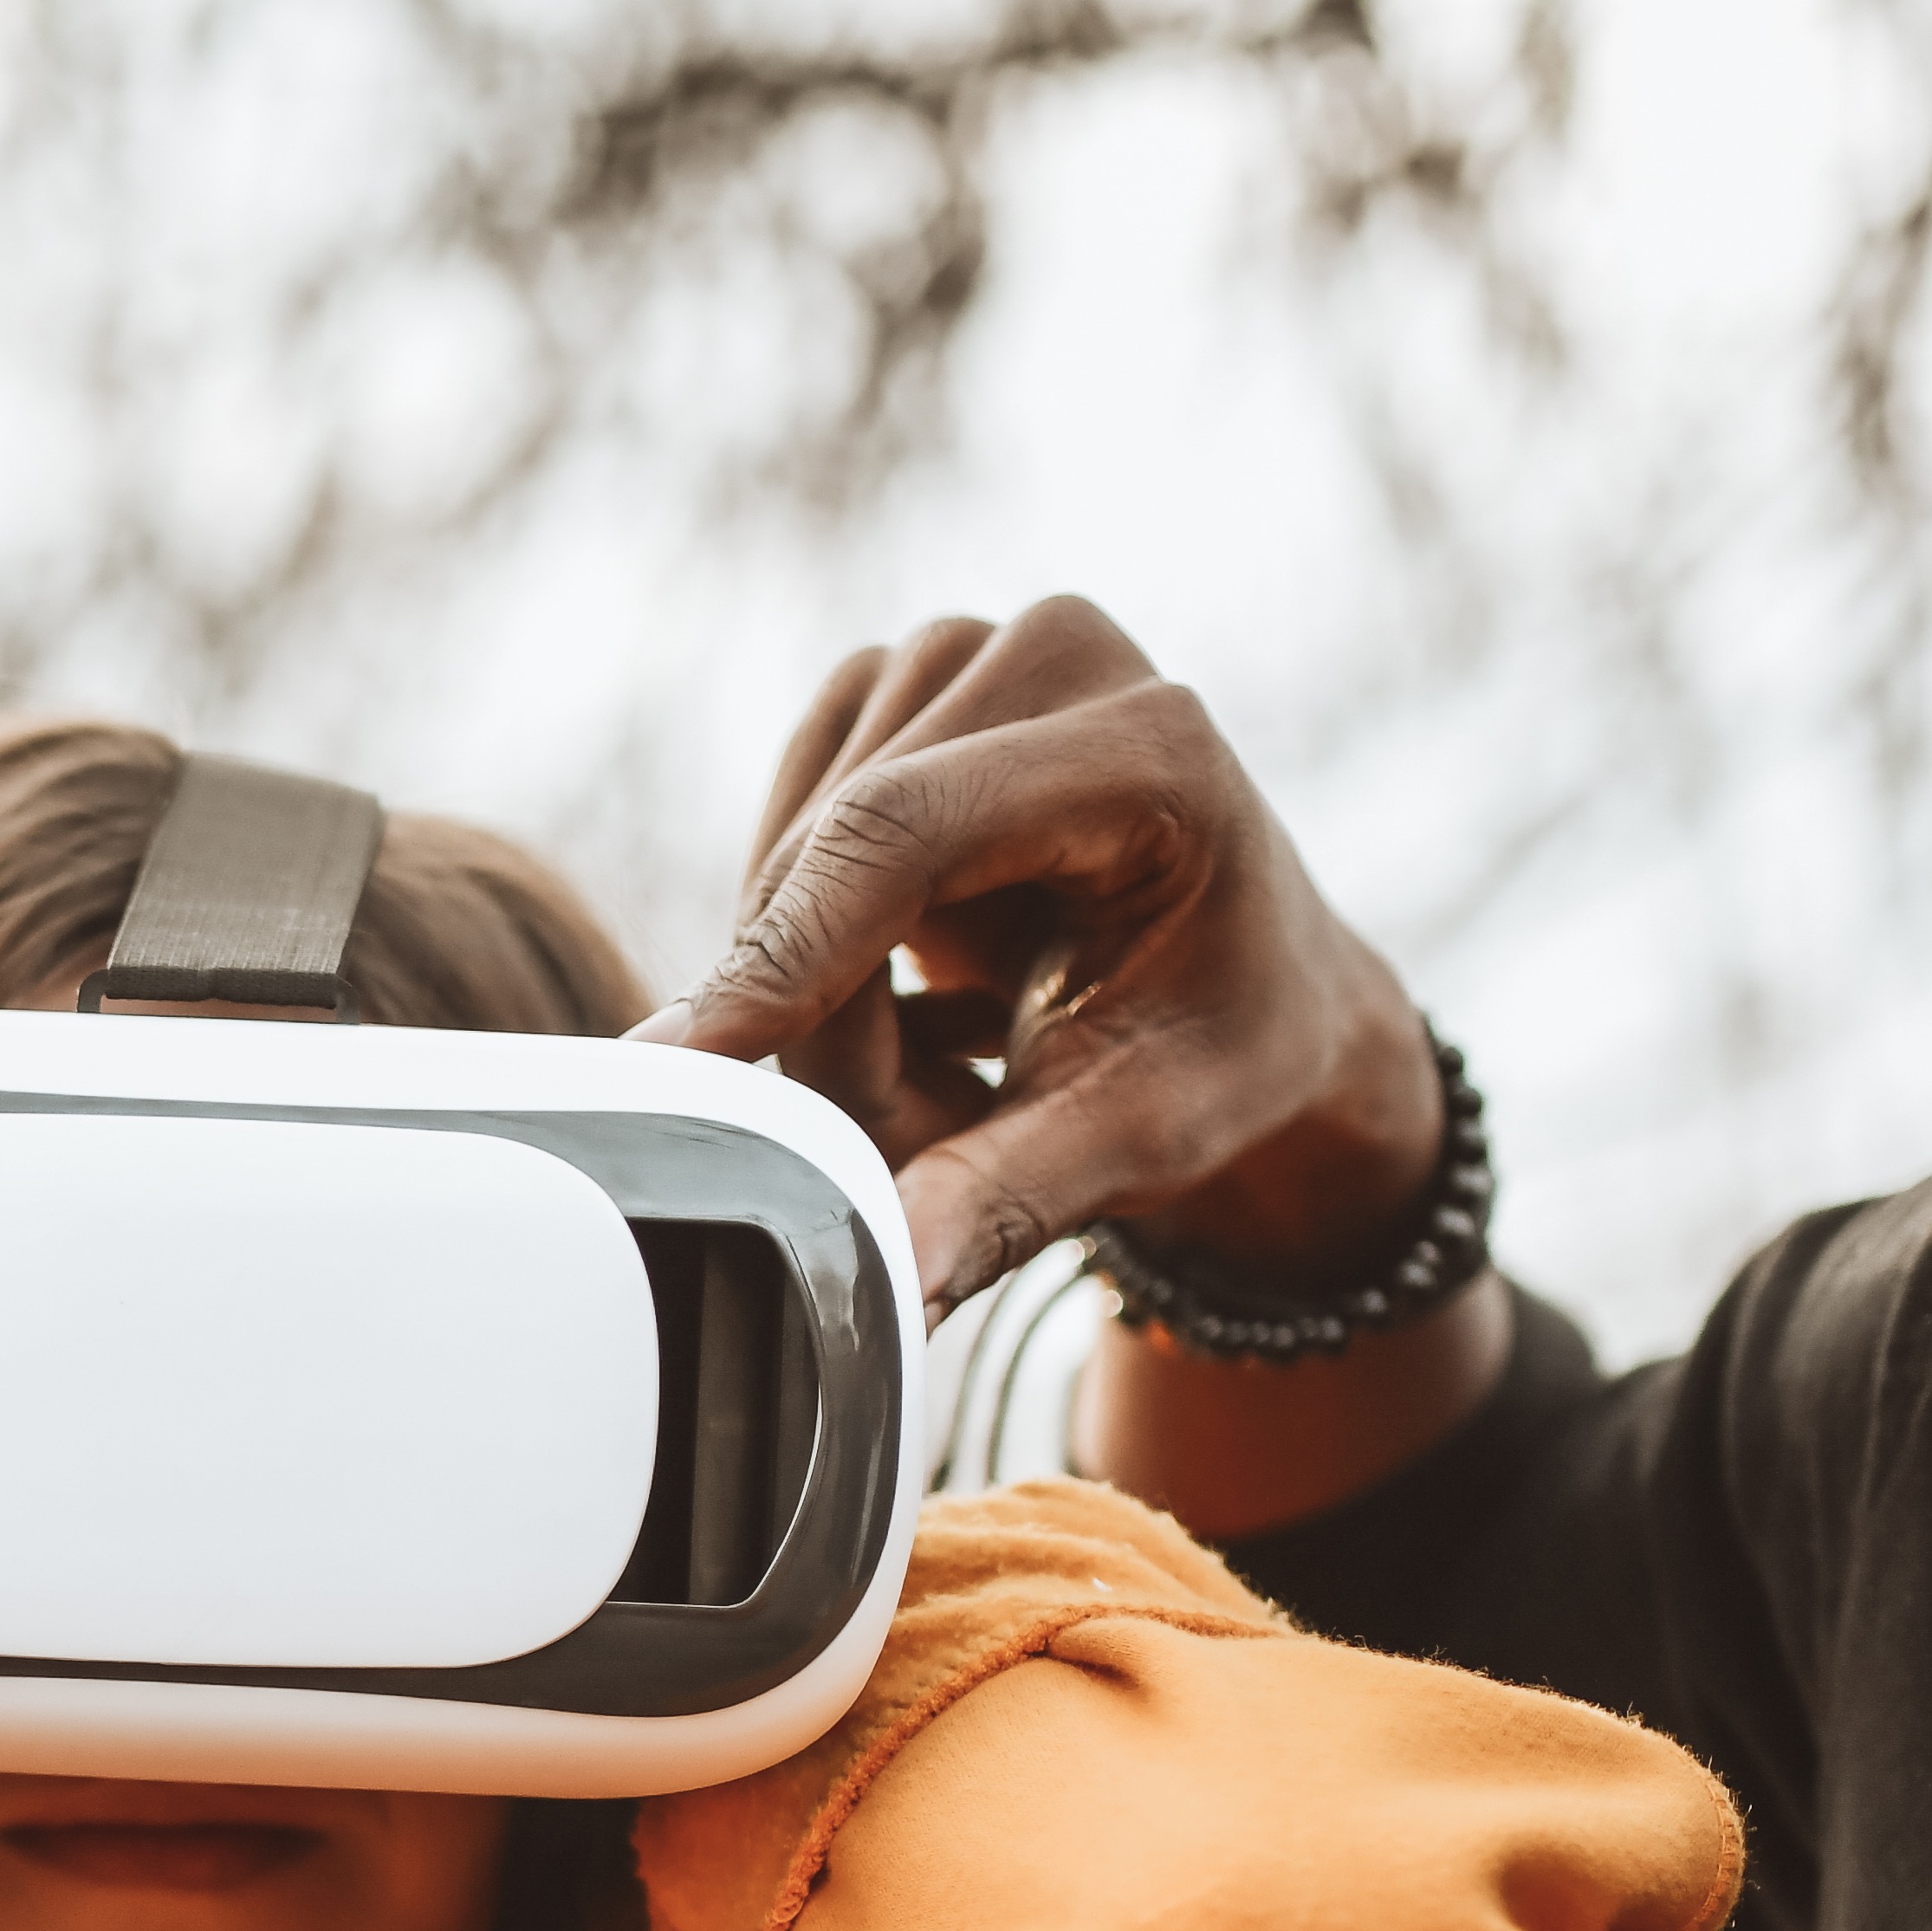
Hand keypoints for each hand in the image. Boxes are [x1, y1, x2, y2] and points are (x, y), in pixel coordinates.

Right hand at [641, 601, 1450, 1310]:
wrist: (1256, 984)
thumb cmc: (1222, 1049)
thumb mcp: (1144, 1139)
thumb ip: (1006, 1198)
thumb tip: (886, 1277)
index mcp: (1150, 744)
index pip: (904, 832)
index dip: (781, 957)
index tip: (675, 1066)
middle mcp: (1053, 657)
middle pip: (832, 864)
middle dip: (835, 1037)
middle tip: (912, 1149)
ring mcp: (963, 654)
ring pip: (788, 866)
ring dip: (829, 1008)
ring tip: (956, 1070)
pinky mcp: (893, 686)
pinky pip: (779, 845)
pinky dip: (815, 954)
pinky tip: (916, 990)